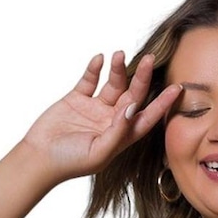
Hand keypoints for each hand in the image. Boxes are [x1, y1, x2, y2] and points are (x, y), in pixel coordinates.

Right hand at [20, 51, 180, 183]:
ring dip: (118, 70)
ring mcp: (95, 109)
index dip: (163, 104)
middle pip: (133, 96)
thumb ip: (117, 132)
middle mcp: (112, 121)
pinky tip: (100, 59)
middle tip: (151, 59)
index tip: (178, 89)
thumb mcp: (99, 152)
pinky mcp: (77, 99)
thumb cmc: (70, 163)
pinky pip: (89, 80)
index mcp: (122, 136)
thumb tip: (132, 109)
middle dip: (142, 78)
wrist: (39, 158)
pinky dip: (95, 69)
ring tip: (120, 55)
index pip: (148, 117)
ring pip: (113, 85)